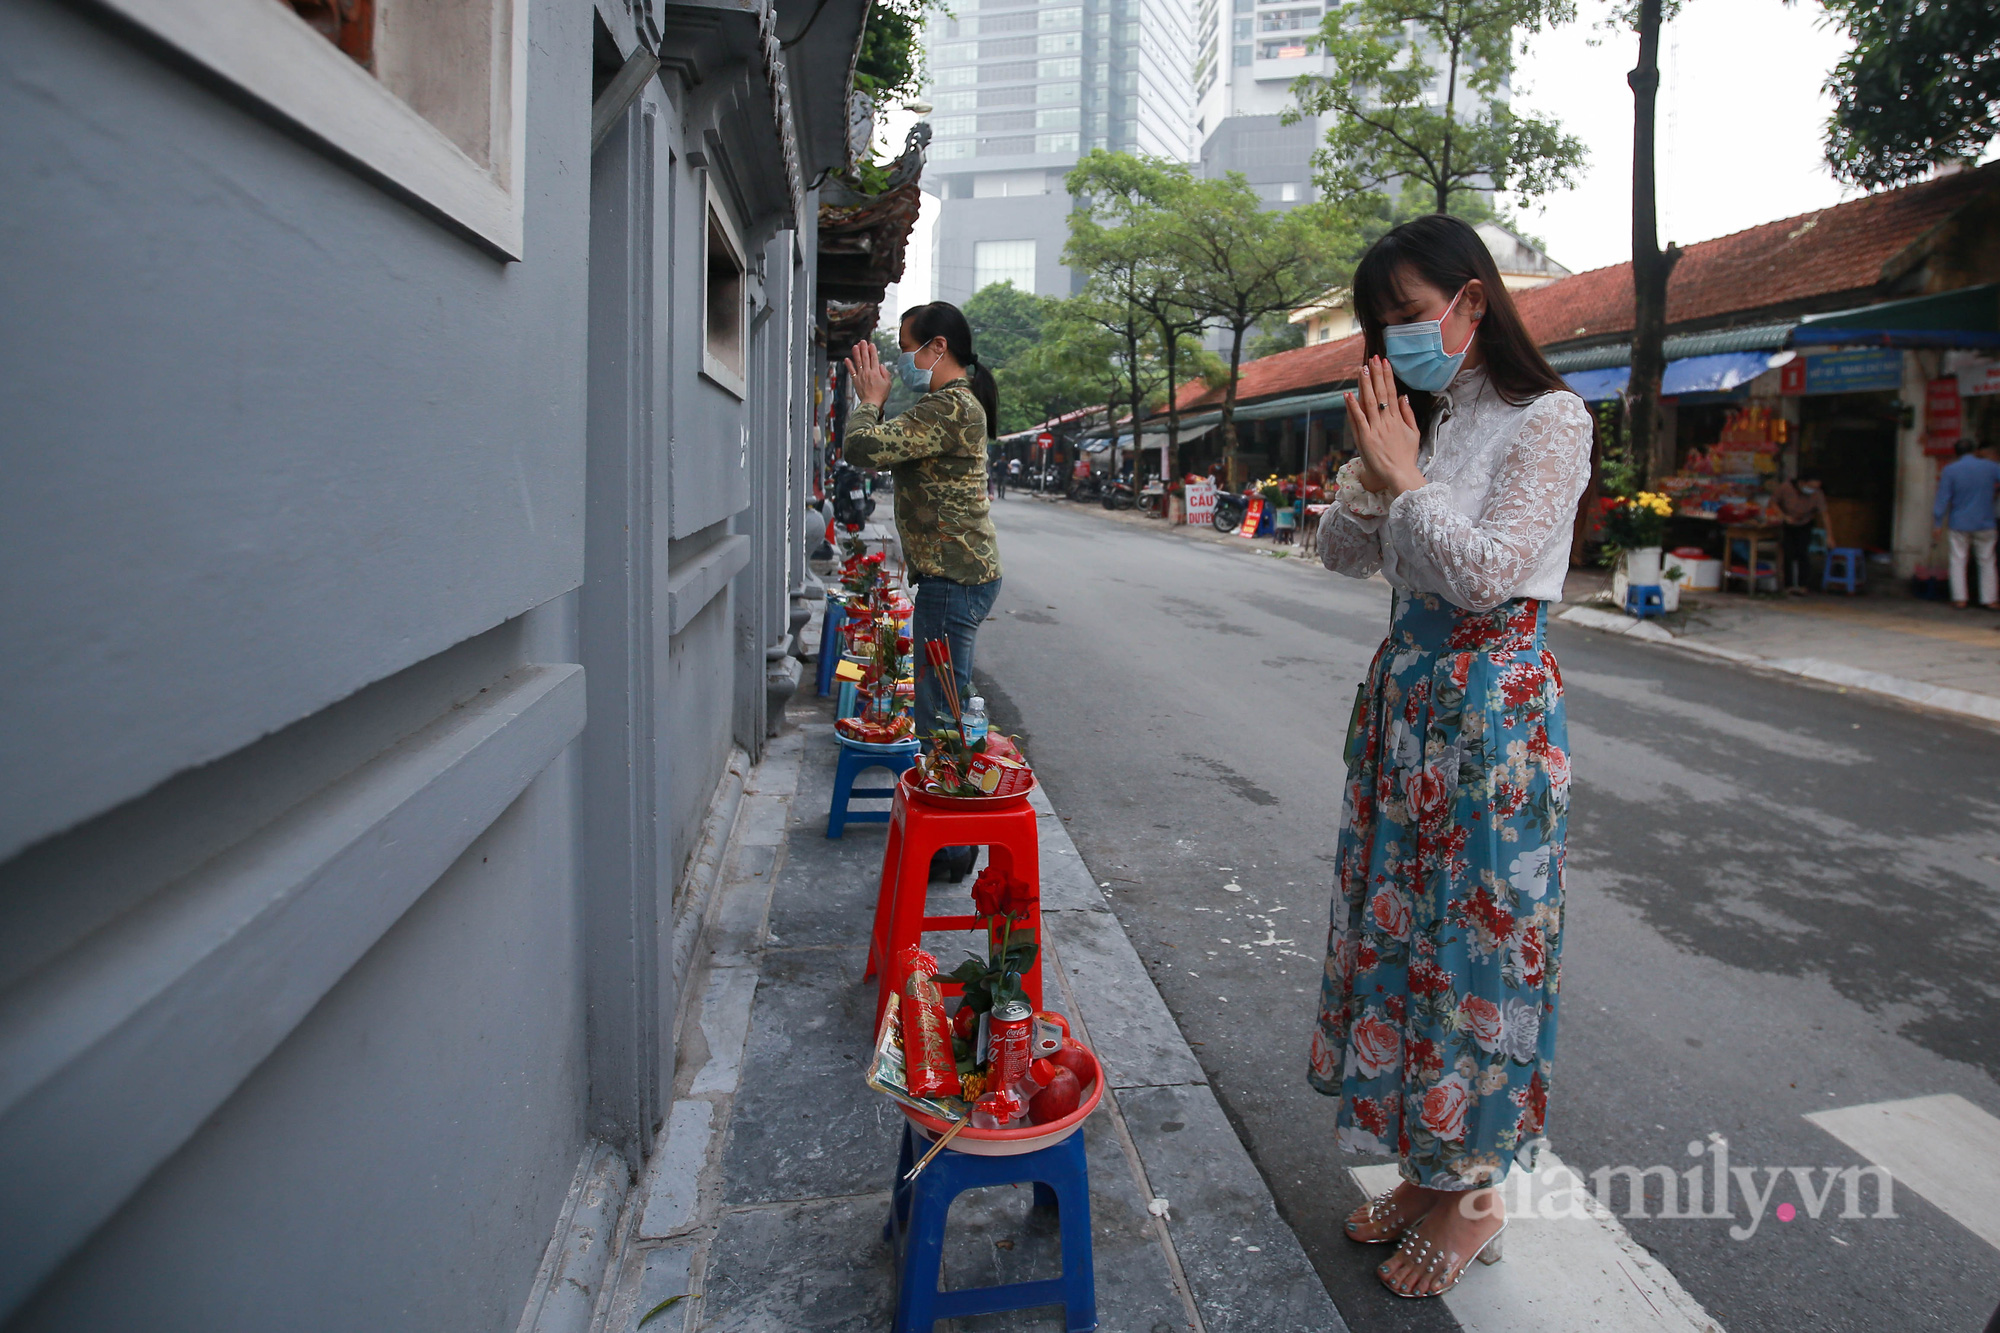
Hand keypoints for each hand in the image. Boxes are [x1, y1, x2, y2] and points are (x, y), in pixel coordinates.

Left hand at [846, 340, 892, 408]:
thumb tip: (881, 365)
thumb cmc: (881, 394)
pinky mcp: (855, 380)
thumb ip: (885, 373)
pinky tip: (846, 359)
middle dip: (864, 348)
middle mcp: (867, 372)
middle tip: (862, 341)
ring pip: (858, 362)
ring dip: (856, 353)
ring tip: (855, 346)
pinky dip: (849, 365)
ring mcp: (861, 376)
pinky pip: (851, 371)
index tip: (871, 344)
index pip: (874, 358)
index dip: (873, 350)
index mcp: (876, 372)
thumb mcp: (888, 383)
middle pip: (865, 358)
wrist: (871, 403)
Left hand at [1344, 356, 1423, 496]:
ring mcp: (1376, 429)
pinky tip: (1349, 395)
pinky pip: (1358, 420)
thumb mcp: (1413, 433)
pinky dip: (1353, 407)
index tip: (1385, 362)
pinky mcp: (1365, 438)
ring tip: (1362, 369)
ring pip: (1369, 402)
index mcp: (1397, 419)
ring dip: (1365, 385)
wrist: (1400, 474)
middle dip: (1376, 374)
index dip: (1388, 376)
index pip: (1392, 392)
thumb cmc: (1406, 456)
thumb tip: (1403, 396)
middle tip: (1373, 358)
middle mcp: (1387, 421)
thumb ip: (1408, 414)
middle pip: (1381, 393)